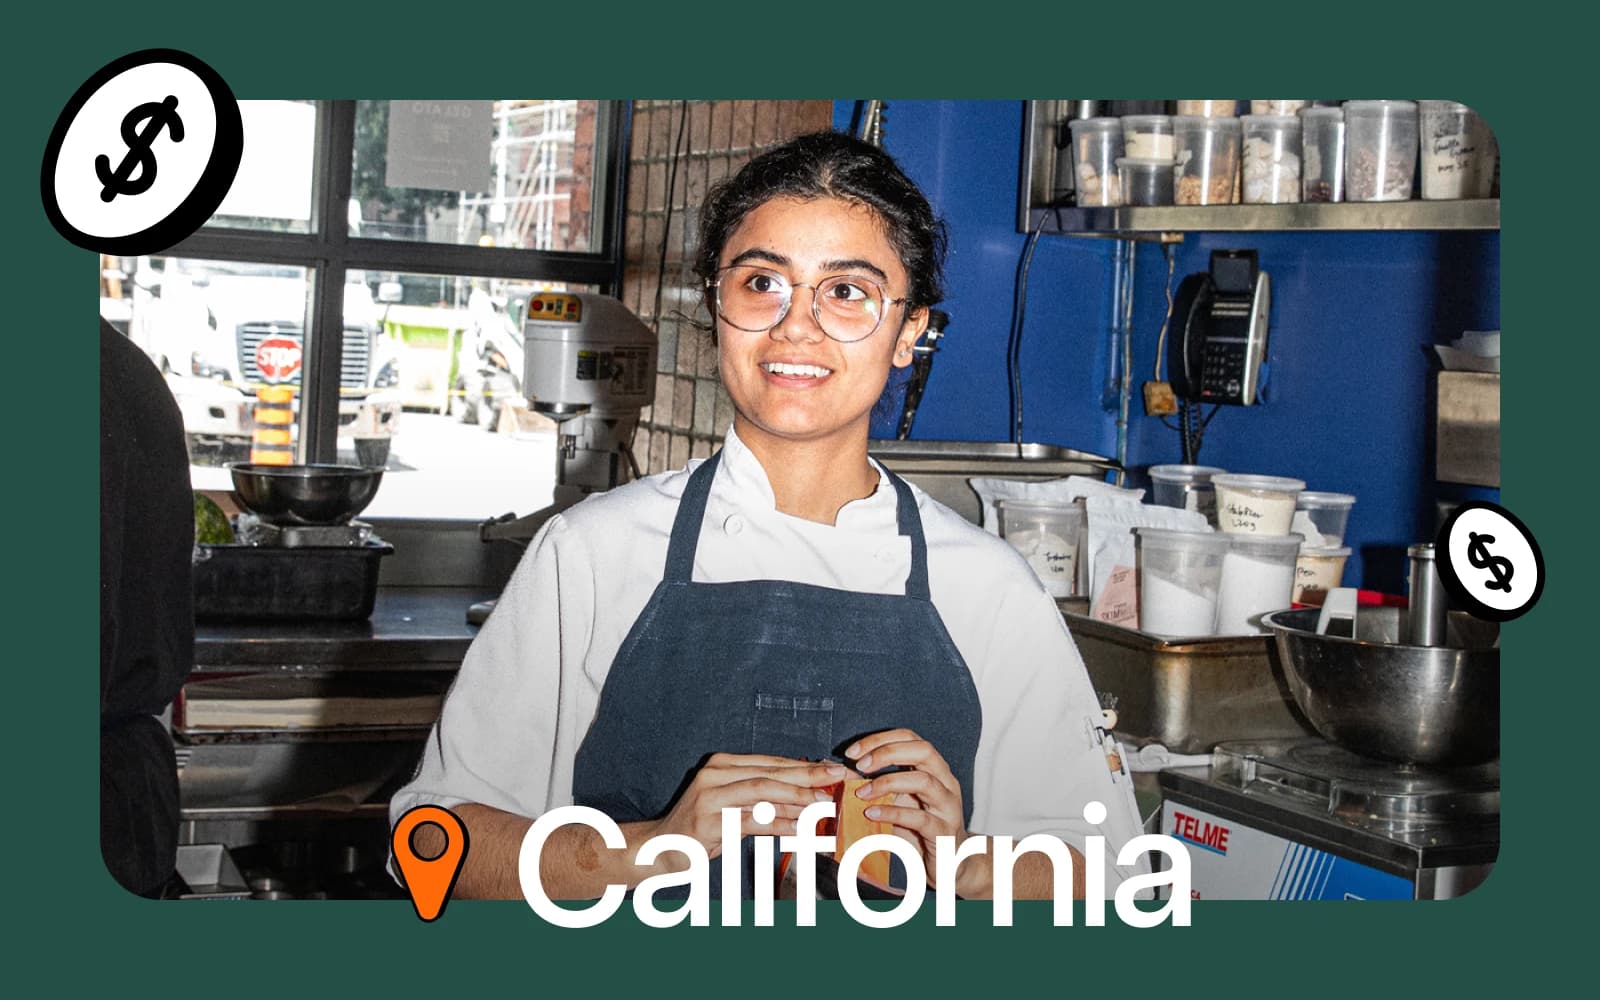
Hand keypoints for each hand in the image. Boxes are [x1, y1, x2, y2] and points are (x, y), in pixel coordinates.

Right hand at [647, 753, 848, 861]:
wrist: (660, 848)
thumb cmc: (701, 826)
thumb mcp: (732, 805)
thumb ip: (763, 798)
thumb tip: (808, 796)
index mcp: (722, 764)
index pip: (771, 761)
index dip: (803, 765)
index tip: (832, 768)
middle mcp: (715, 774)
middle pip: (770, 773)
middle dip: (807, 776)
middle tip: (836, 777)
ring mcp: (710, 797)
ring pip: (763, 793)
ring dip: (797, 799)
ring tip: (823, 804)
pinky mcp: (709, 823)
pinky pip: (752, 821)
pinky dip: (779, 824)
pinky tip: (799, 829)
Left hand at [846, 729, 979, 894]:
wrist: (949, 864)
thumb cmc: (920, 831)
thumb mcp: (896, 803)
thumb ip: (875, 786)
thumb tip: (842, 773)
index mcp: (934, 769)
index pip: (910, 738)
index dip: (880, 740)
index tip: (852, 752)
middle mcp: (946, 782)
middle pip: (923, 750)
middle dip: (887, 753)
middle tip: (859, 764)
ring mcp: (948, 806)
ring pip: (924, 781)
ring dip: (888, 782)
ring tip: (861, 793)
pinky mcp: (944, 832)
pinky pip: (920, 818)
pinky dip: (893, 813)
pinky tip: (871, 814)